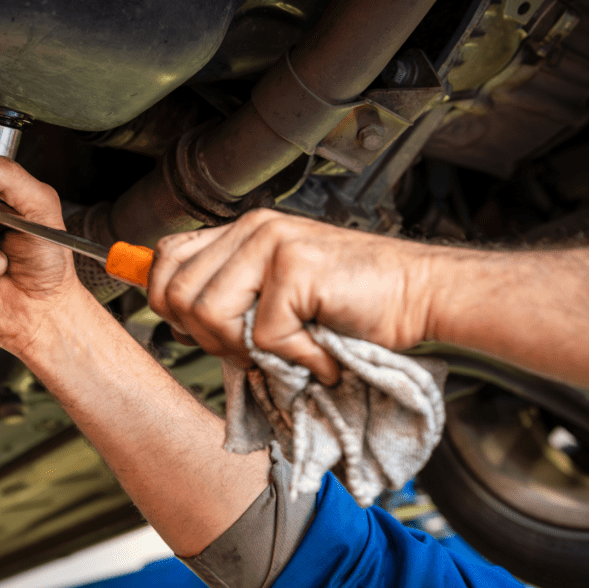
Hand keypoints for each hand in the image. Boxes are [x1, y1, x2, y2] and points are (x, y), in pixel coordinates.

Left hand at [147, 209, 434, 384]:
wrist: (422, 296)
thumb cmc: (353, 303)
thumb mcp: (277, 295)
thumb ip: (231, 296)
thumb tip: (174, 318)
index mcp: (242, 232)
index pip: (166, 258)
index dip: (167, 303)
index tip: (197, 331)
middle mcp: (252, 228)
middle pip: (178, 294)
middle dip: (208, 339)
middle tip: (254, 352)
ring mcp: (273, 243)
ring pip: (211, 314)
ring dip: (248, 351)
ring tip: (288, 353)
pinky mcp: (297, 266)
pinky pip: (264, 335)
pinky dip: (297, 359)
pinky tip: (322, 353)